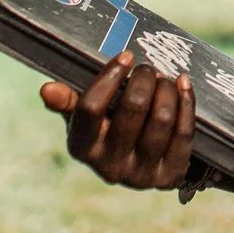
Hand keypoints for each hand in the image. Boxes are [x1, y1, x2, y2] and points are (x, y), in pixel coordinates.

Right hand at [41, 57, 194, 190]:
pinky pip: (183, 133)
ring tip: (164, 78)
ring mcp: (140, 175)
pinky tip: (183, 85)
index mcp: (82, 148)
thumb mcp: (86, 118)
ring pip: (160, 120)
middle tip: (148, 68)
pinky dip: (186, 103)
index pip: (90, 108)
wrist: (140, 165)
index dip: (109, 77)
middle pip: (132, 110)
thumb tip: (47, 89)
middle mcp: (109, 167)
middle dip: (144, 80)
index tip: (126, 56)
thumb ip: (69, 102)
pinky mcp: (169, 177)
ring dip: (166, 90)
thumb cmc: (108, 129)